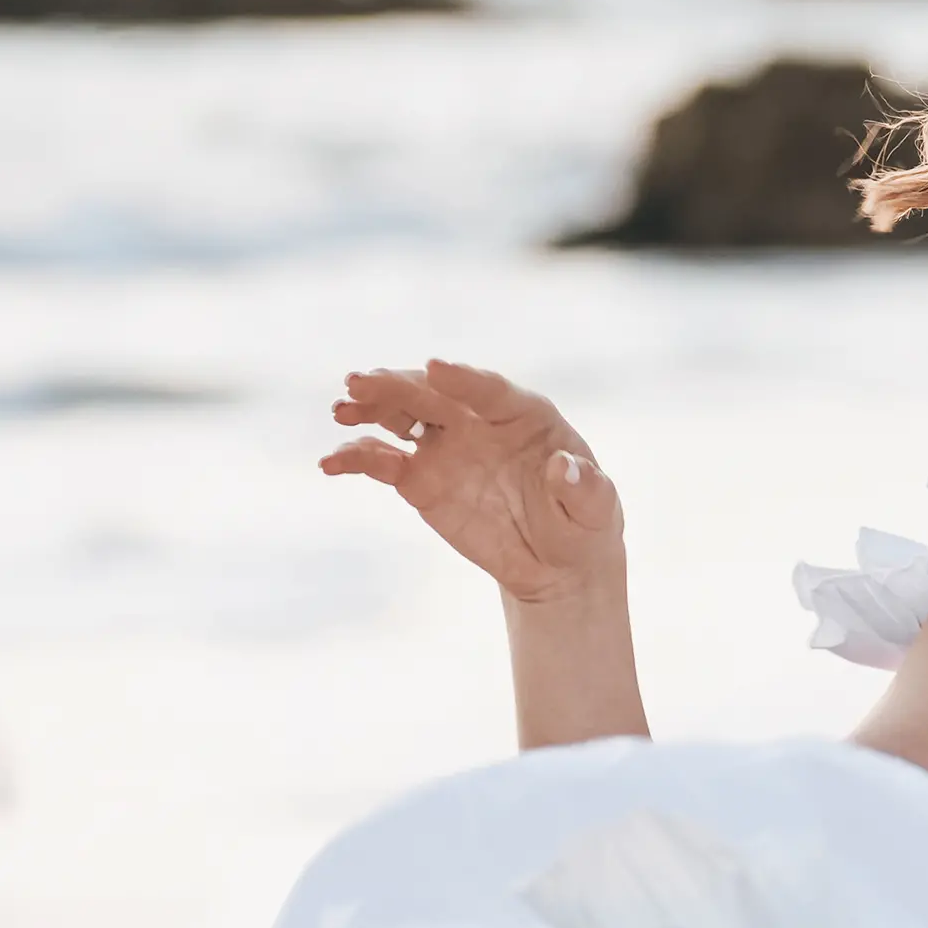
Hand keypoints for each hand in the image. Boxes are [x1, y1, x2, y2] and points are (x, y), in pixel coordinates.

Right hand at [323, 361, 623, 604]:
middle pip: (433, 392)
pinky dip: (355, 458)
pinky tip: (331, 463)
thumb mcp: (596, 509)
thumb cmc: (583, 522)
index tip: (433, 367)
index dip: (462, 378)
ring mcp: (444, 445)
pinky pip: (382, 460)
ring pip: (400, 415)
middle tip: (360, 381)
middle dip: (397, 384)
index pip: (488, 388)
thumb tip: (564, 468)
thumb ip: (585, 487)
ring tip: (341, 409)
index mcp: (525, 413)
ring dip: (370, 407)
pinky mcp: (419, 478)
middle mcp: (478, 419)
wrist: (555, 561)